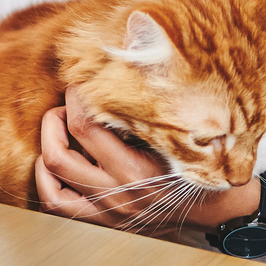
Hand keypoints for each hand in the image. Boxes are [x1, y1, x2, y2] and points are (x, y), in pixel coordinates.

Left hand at [34, 88, 253, 233]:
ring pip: (52, 179)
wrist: (220, 213)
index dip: (76, 97)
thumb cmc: (205, 164)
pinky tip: (53, 162)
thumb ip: (157, 100)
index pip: (85, 126)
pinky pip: (57, 205)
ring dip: (48, 147)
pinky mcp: (104, 221)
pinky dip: (46, 181)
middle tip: (68, 106)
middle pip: (58, 154)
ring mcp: (109, 211)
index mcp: (138, 170)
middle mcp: (118, 194)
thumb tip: (133, 44)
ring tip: (60, 129)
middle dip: (55, 120)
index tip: (85, 83)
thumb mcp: (187, 133)